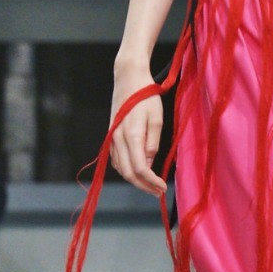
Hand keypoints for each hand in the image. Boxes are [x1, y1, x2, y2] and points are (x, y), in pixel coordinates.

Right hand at [104, 64, 166, 197]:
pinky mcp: (110, 135)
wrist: (128, 79)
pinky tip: (137, 171)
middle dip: (143, 186)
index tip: (163, 188)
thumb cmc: (146, 96)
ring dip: (134, 180)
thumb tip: (149, 163)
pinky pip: (115, 159)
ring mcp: (111, 138)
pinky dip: (126, 169)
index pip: (139, 168)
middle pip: (127, 173)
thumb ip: (152, 142)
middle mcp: (117, 139)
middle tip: (158, 192)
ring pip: (120, 168)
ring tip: (150, 184)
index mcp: (130, 136)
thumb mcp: (156, 118)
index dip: (151, 182)